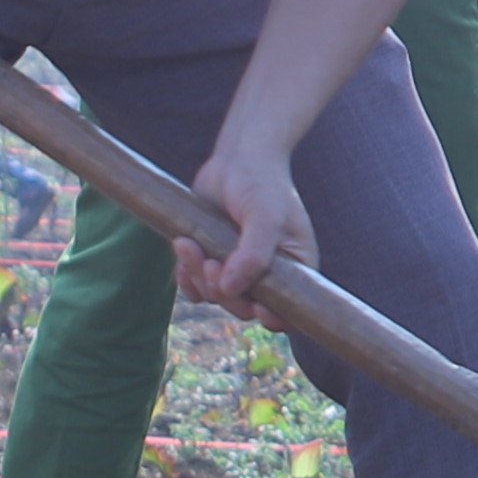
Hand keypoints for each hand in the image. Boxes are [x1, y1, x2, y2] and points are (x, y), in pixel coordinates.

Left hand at [177, 136, 313, 316]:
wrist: (237, 160)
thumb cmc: (262, 185)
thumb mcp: (266, 216)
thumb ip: (254, 254)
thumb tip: (231, 289)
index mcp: (294, 269)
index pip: (288, 311)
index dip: (273, 317)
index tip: (256, 306)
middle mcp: (267, 275)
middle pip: (244, 307)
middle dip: (224, 291)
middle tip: (210, 263)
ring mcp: (237, 270)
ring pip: (216, 296)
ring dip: (198, 277)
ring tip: (188, 245)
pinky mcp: (212, 262)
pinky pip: (196, 288)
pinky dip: (186, 277)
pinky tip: (183, 252)